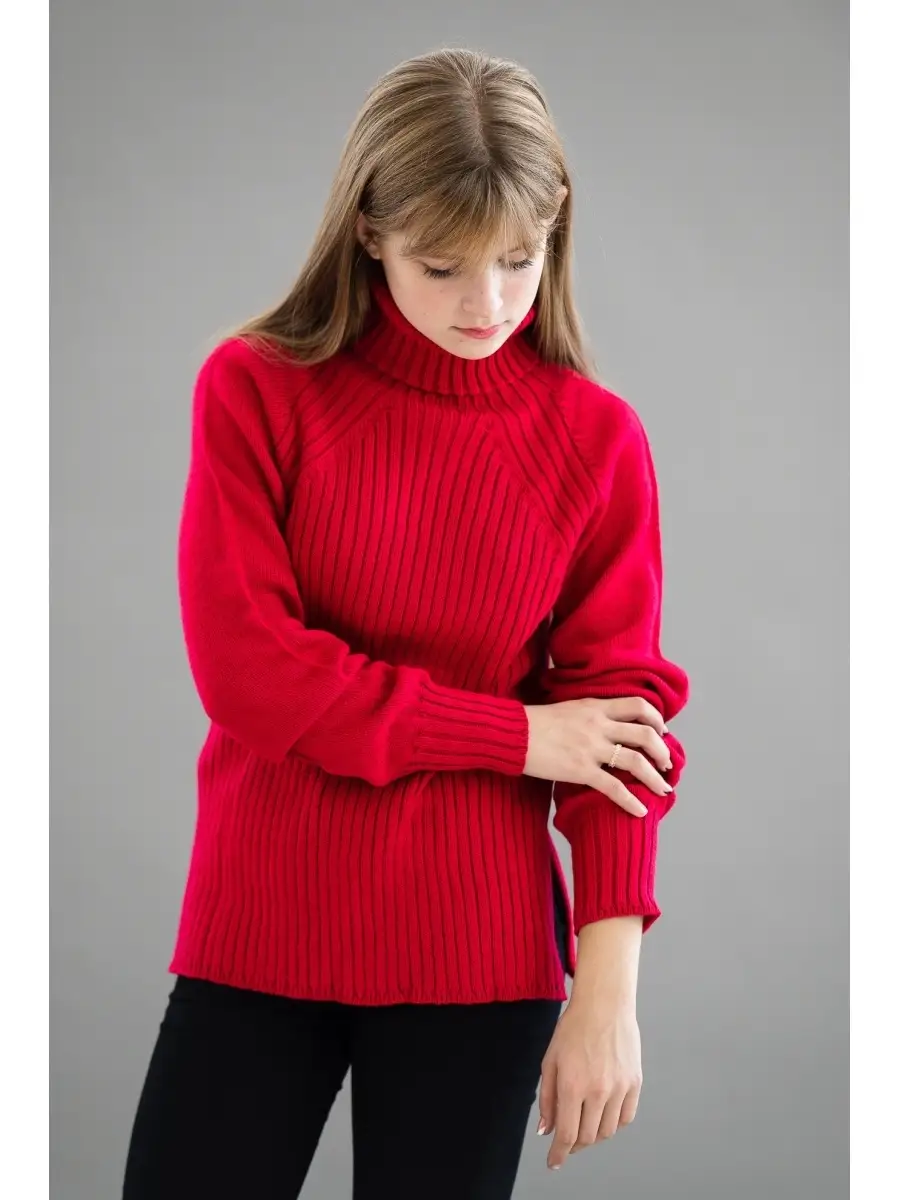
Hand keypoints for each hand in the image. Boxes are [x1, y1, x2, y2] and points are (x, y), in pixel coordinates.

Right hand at [522, 696, 672, 817]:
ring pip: (636, 761)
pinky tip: (640, 810)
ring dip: (655, 778)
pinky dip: (630, 801)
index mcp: (596, 707)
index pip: (638, 706)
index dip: (656, 719)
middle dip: (662, 751)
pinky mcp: (580, 770)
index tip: (662, 731)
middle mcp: (599, 725)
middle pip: (645, 734)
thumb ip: (590, 714)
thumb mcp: (568, 708)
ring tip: (663, 789)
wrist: (512, 733)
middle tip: (667, 764)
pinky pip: (613, 787)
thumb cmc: (535, 722)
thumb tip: (605, 724)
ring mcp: (591, 748)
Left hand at [536, 996, 642, 1170]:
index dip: (559, 1154)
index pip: (566, 1134)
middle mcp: (598, 1090)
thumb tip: (546, 1129)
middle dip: (574, 1145)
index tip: (554, 1163)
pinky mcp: (635, 1083)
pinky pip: (626, 1117)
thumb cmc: (574, 1028)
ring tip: (584, 1124)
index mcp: (573, 1085)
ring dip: (593, 1135)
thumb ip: (547, 1098)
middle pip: (587, 1137)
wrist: (604, 1004)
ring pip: (607, 1131)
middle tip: (567, 1140)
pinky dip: (614, 1123)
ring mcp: (620, 1088)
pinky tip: (604, 1115)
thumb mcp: (550, 1061)